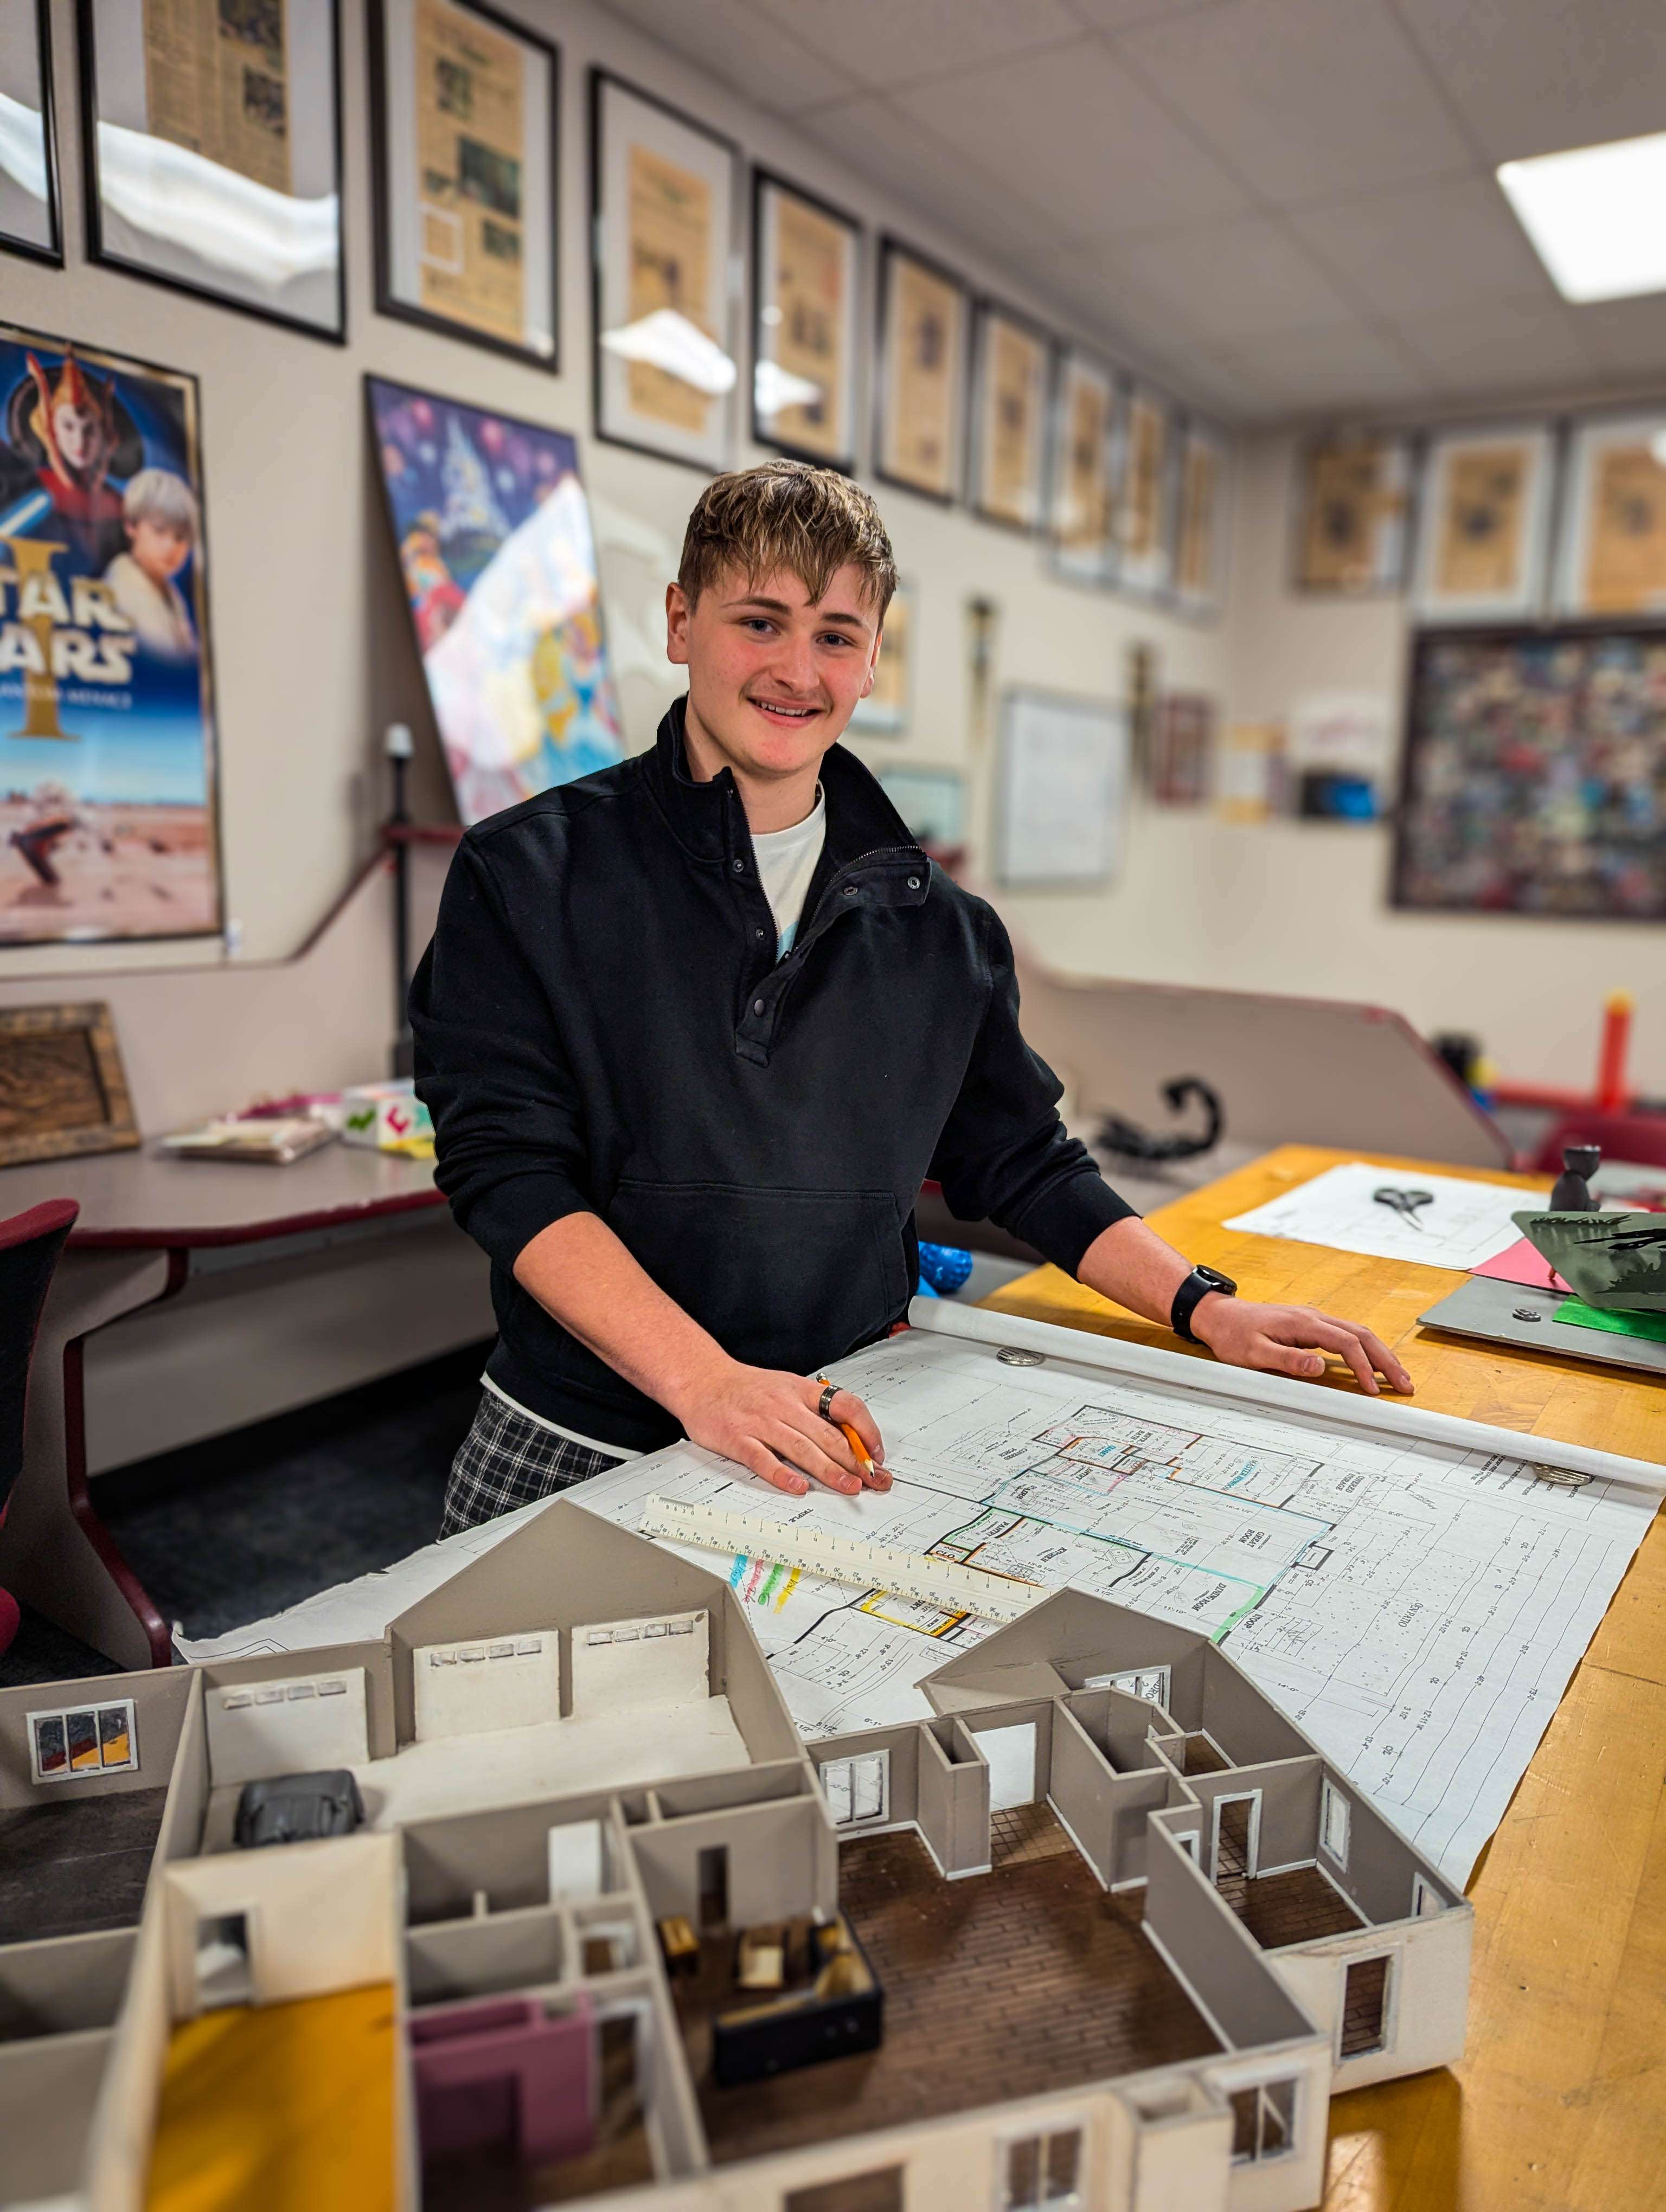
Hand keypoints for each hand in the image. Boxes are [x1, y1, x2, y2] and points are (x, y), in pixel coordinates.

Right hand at [670, 1359, 890, 1496]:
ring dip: (830, 1471)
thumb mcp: (786, 1387)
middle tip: (874, 1480)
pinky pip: (764, 1459)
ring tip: (849, 1487)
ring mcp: (761, 1423)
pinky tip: (798, 1486)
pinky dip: (782, 1474)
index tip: (876, 1453)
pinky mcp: (738, 1439)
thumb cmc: (746, 1388)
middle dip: (855, 1461)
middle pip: (828, 1434)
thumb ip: (814, 1410)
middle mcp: (784, 1405)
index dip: (866, 1430)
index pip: (846, 1406)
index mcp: (800, 1390)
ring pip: (802, 1449)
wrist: (701, 1380)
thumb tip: (850, 1437)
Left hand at [1191, 1295, 1412, 1396]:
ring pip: (1358, 1333)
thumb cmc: (1234, 1335)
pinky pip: (1346, 1335)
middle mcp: (1314, 1317)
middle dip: (1386, 1359)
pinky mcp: (1310, 1325)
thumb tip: (1320, 1366)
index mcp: (1303, 1323)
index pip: (1346, 1343)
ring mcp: (1313, 1319)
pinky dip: (1365, 1349)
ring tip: (1397, 1377)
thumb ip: (1288, 1360)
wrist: (1219, 1316)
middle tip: (1406, 1383)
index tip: (1372, 1389)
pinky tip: (1372, 1364)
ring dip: (1380, 1354)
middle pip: (1362, 1335)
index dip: (1363, 1366)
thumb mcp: (1254, 1353)